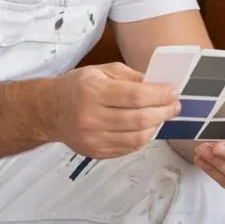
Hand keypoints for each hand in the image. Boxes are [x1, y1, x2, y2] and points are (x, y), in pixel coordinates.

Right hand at [50, 62, 178, 158]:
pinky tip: (146, 127)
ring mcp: (93, 139)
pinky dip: (142, 138)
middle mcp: (92, 117)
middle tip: (175, 106)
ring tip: (161, 116)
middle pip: (139, 119)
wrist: (49, 112)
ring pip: (137, 138)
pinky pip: (128, 148)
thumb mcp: (101, 70)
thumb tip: (158, 84)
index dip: (159, 94)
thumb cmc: (77, 87)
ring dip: (156, 126)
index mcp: (93, 91)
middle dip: (164, 112)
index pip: (135, 96)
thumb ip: (130, 76)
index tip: (174, 91)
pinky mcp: (96, 153)